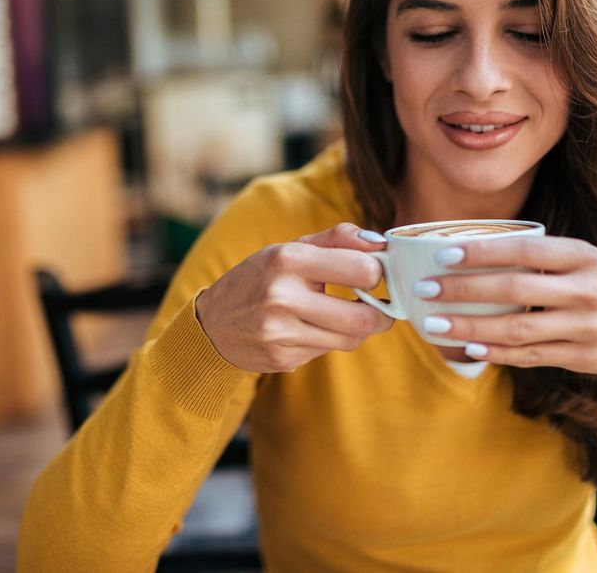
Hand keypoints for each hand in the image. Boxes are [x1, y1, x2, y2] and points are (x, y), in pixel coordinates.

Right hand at [195, 223, 393, 372]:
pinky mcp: (283, 358)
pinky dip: (331, 339)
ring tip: (350, 314)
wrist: (213, 323)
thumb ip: (337, 239)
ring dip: (359, 328)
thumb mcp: (291, 249)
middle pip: (363, 317)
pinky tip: (316, 328)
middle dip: (382, 312)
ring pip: (350, 339)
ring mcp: (281, 332)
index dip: (378, 273)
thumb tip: (380, 242)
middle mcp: (283, 297)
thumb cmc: (260, 278)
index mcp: (288, 260)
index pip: (362, 270)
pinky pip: (328, 351)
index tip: (376, 274)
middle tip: (383, 306)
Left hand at [419, 236, 596, 416]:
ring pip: (517, 328)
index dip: (483, 252)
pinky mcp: (584, 358)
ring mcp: (585, 328)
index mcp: (584, 256)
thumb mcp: (590, 260)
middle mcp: (586, 290)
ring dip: (470, 328)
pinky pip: (531, 356)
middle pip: (514, 289)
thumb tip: (478, 252)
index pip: (525, 249)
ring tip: (433, 324)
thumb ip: (544, 258)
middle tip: (425, 289)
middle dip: (464, 290)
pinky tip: (468, 348)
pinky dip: (497, 352)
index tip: (444, 254)